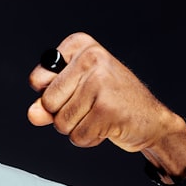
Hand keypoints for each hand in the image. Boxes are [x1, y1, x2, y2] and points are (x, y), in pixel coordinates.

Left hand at [27, 32, 183, 153]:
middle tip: (90, 106)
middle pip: (47, 103)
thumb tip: (33, 114)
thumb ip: (47, 101)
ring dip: (77, 128)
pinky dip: (89, 138)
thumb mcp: (74, 94)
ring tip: (99, 115)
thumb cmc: (110, 103)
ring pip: (61, 122)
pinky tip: (107, 125)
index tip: (75, 89)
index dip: (50, 95)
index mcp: (81, 46)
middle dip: (63, 114)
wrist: (151, 120)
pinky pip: (77, 136)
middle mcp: (91, 58)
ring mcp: (100, 83)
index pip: (37, 80)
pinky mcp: (107, 109)